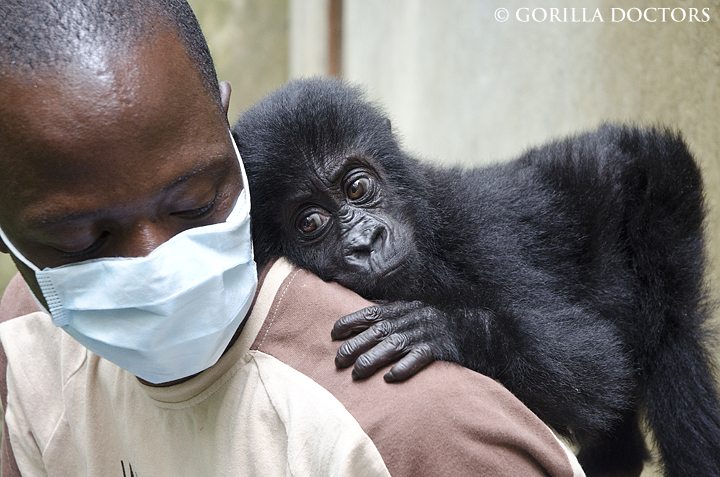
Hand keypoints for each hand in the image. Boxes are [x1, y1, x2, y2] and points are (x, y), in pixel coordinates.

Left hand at [332, 301, 452, 381]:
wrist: (474, 323)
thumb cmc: (437, 320)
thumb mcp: (412, 310)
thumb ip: (391, 313)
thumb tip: (364, 318)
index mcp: (402, 309)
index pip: (371, 313)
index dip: (351, 322)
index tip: (334, 334)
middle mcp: (411, 319)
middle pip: (377, 331)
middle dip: (354, 345)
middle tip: (338, 361)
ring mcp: (425, 333)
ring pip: (394, 345)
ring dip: (372, 359)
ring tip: (356, 374)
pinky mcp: (440, 348)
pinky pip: (420, 357)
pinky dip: (404, 367)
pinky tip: (390, 378)